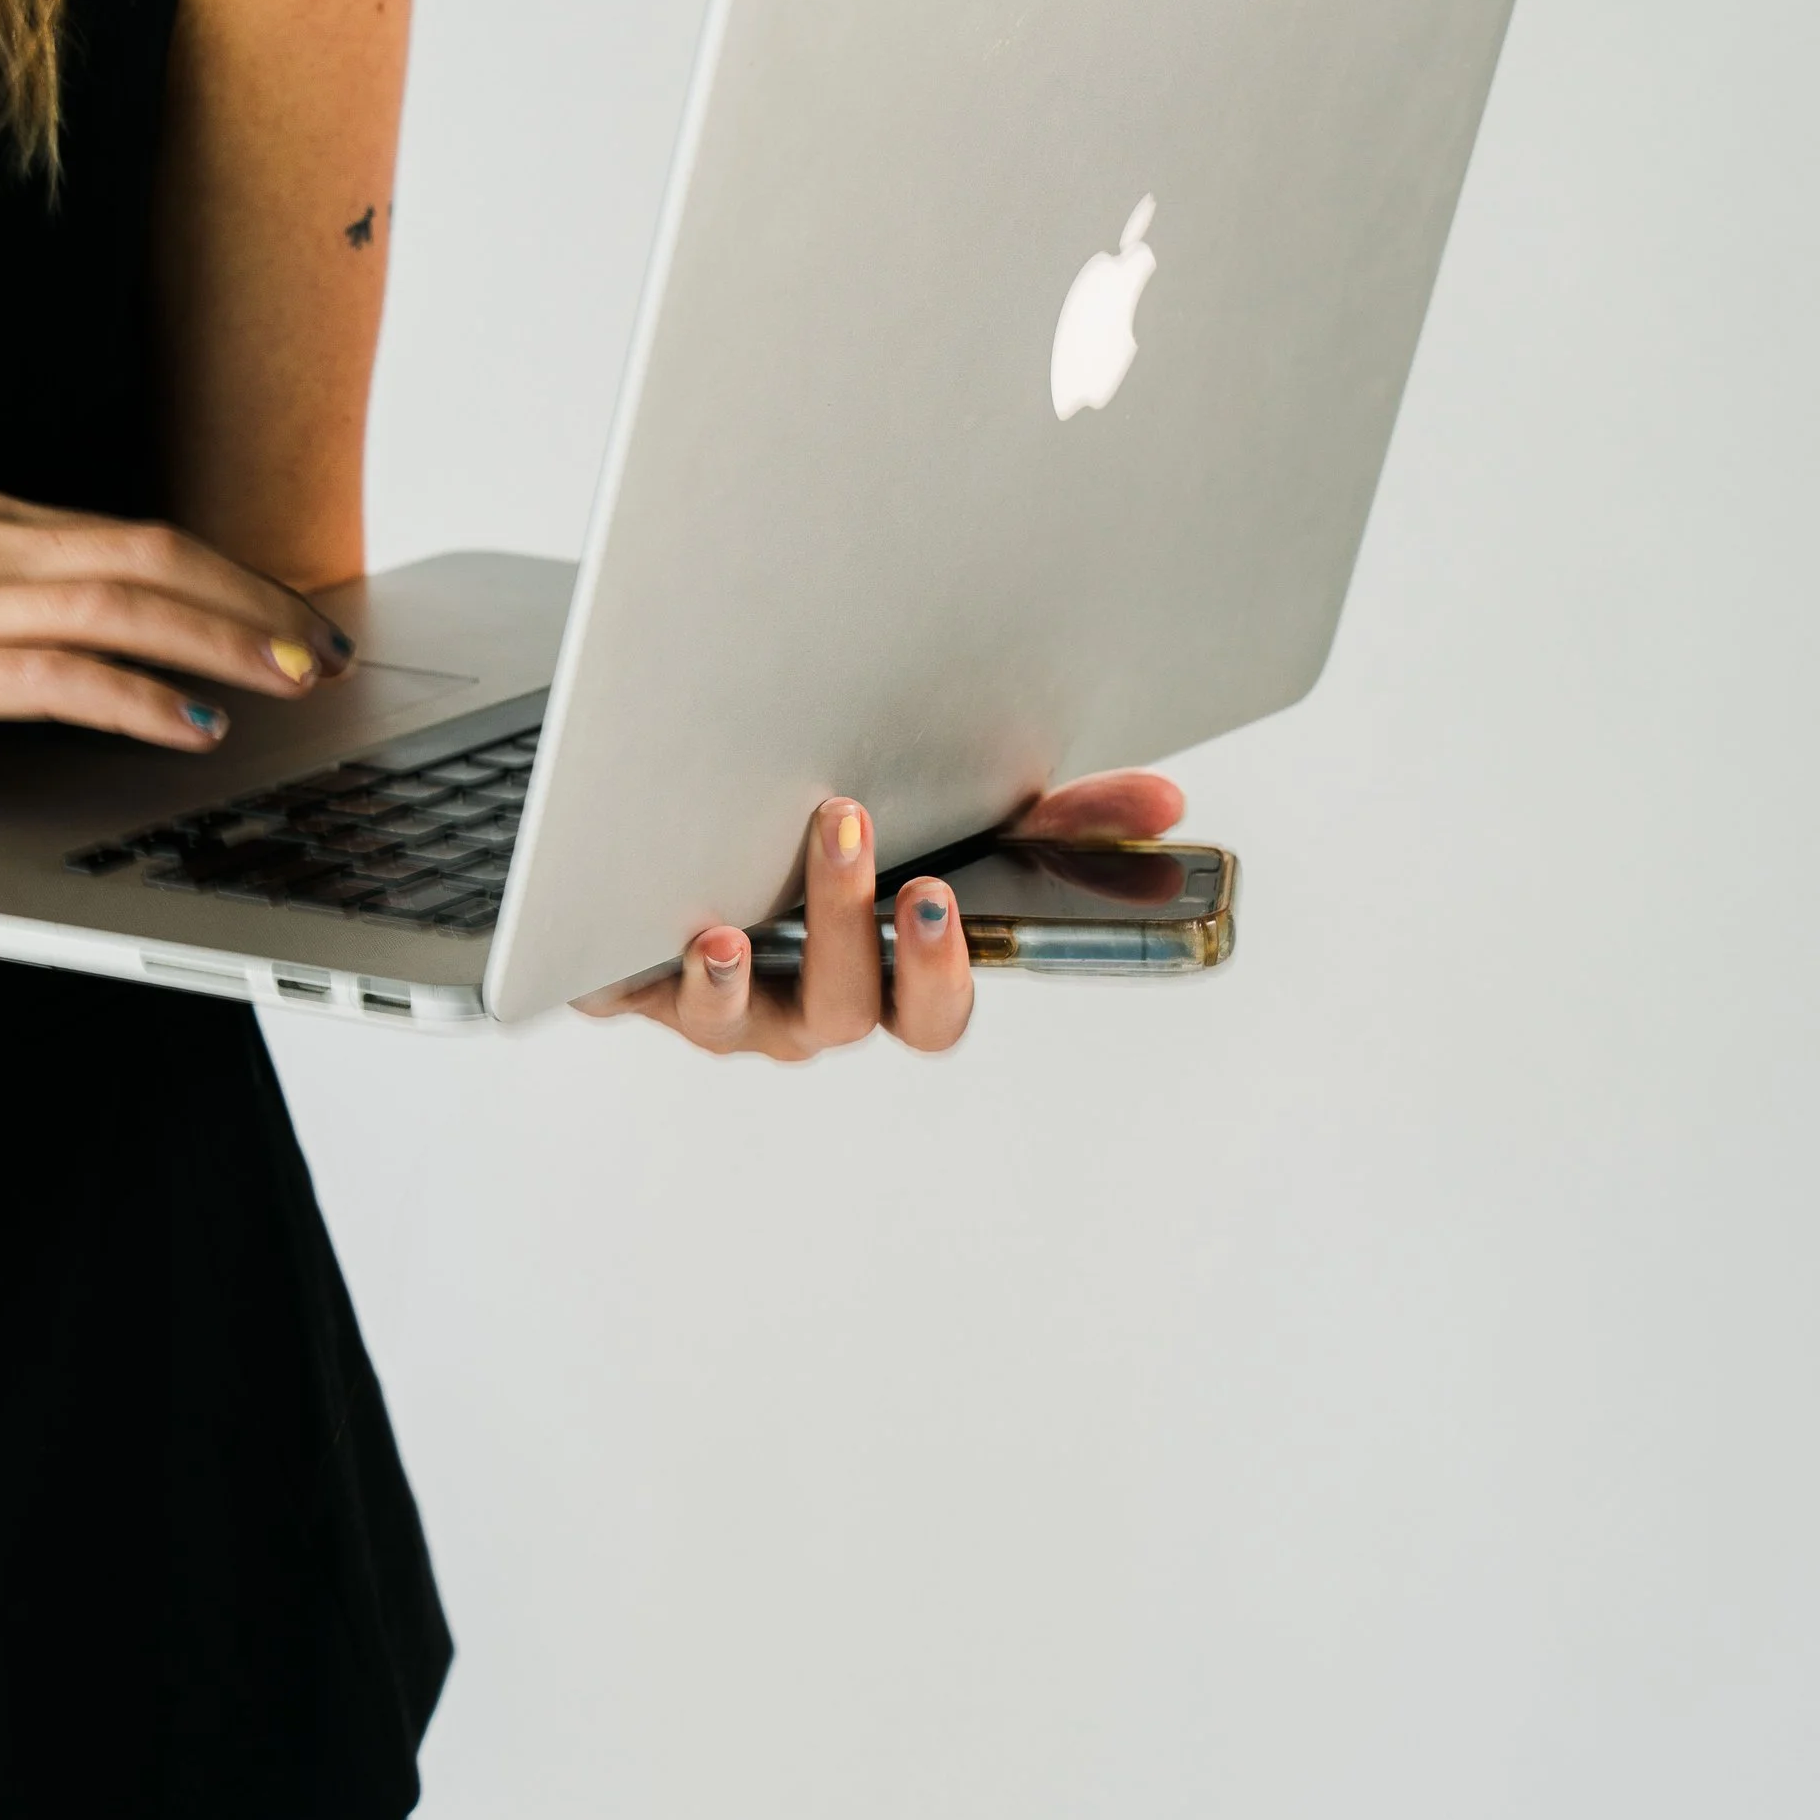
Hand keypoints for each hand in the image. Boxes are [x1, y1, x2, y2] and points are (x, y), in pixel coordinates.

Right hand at [0, 485, 355, 789]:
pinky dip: (139, 698)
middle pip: (154, 558)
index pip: (139, 535)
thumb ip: (2, 609)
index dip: (235, 578)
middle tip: (326, 652)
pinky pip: (58, 675)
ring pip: (124, 603)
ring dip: (224, 646)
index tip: (297, 617)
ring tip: (287, 683)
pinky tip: (187, 726)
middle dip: (256, 606)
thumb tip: (109, 648)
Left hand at [577, 770, 1185, 1060]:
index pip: (934, 1014)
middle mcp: (816, 1008)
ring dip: (753, 966)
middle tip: (861, 840)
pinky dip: (677, 975)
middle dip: (858, 936)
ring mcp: (738, 1009)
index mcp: (890, 981)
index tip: (934, 901)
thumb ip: (1056, 824)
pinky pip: (660, 1004)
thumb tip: (1165, 802)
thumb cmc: (840, 861)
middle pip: (849, 1010)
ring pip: (750, 1018)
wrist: (688, 854)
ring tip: (748, 911)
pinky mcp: (653, 992)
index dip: (938, 974)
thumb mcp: (950, 830)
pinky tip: (692, 935)